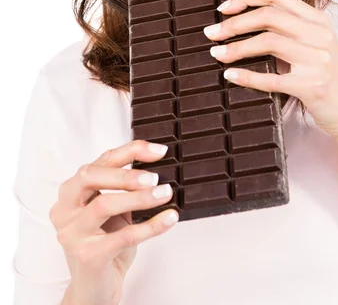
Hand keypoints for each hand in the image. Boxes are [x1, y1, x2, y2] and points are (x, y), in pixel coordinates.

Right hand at [50, 140, 178, 304]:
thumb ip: (124, 187)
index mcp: (71, 191)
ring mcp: (72, 233)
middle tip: (154, 177)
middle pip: (90, 175)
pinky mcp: (87, 256)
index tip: (160, 151)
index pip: (101, 160)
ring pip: (104, 204)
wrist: (96, 288)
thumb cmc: (106, 242)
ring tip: (165, 194)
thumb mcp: (114, 209)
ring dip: (139, 198)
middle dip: (125, 173)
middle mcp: (65, 209)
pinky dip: (151, 226)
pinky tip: (169, 219)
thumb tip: (155, 163)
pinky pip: (123, 236)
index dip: (131, 151)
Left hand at [204, 0, 337, 136]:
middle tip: (211, 34)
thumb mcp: (316, 44)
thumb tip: (243, 20)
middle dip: (233, 23)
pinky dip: (246, 76)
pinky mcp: (313, 86)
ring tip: (216, 54)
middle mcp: (320, 34)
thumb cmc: (329, 77)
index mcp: (318, 19)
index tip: (223, 8)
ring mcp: (318, 60)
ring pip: (267, 42)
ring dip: (235, 48)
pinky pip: (271, 78)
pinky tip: (230, 75)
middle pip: (268, 16)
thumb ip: (290, 29)